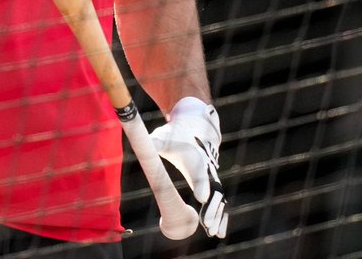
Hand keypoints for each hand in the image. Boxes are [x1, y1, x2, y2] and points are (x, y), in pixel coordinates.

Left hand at [150, 97, 228, 238]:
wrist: (195, 128)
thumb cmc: (176, 135)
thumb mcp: (164, 136)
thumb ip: (154, 143)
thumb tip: (141, 146)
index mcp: (195, 157)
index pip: (200, 171)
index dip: (201, 185)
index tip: (201, 198)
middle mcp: (206, 168)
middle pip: (213, 189)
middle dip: (211, 207)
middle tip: (206, 224)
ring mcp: (211, 176)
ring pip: (218, 198)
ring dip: (217, 215)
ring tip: (214, 233)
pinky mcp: (212, 183)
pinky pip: (218, 201)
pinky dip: (220, 216)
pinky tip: (218, 232)